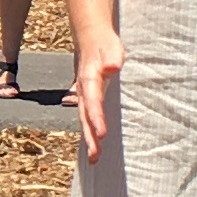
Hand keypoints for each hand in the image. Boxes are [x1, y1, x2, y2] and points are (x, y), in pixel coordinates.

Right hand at [69, 30, 122, 161]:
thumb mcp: (111, 46)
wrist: (90, 38)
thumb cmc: (104, 44)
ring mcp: (84, 95)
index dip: (97, 118)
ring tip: (94, 159)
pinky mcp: (88, 98)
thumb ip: (112, 57)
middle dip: (90, 136)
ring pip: (85, 119)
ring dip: (89, 139)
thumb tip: (113, 68)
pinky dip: (90, 132)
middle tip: (95, 156)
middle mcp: (83, 90)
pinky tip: (95, 145)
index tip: (102, 134)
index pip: (93, 101)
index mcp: (89, 78)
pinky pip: (88, 117)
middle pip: (85, 116)